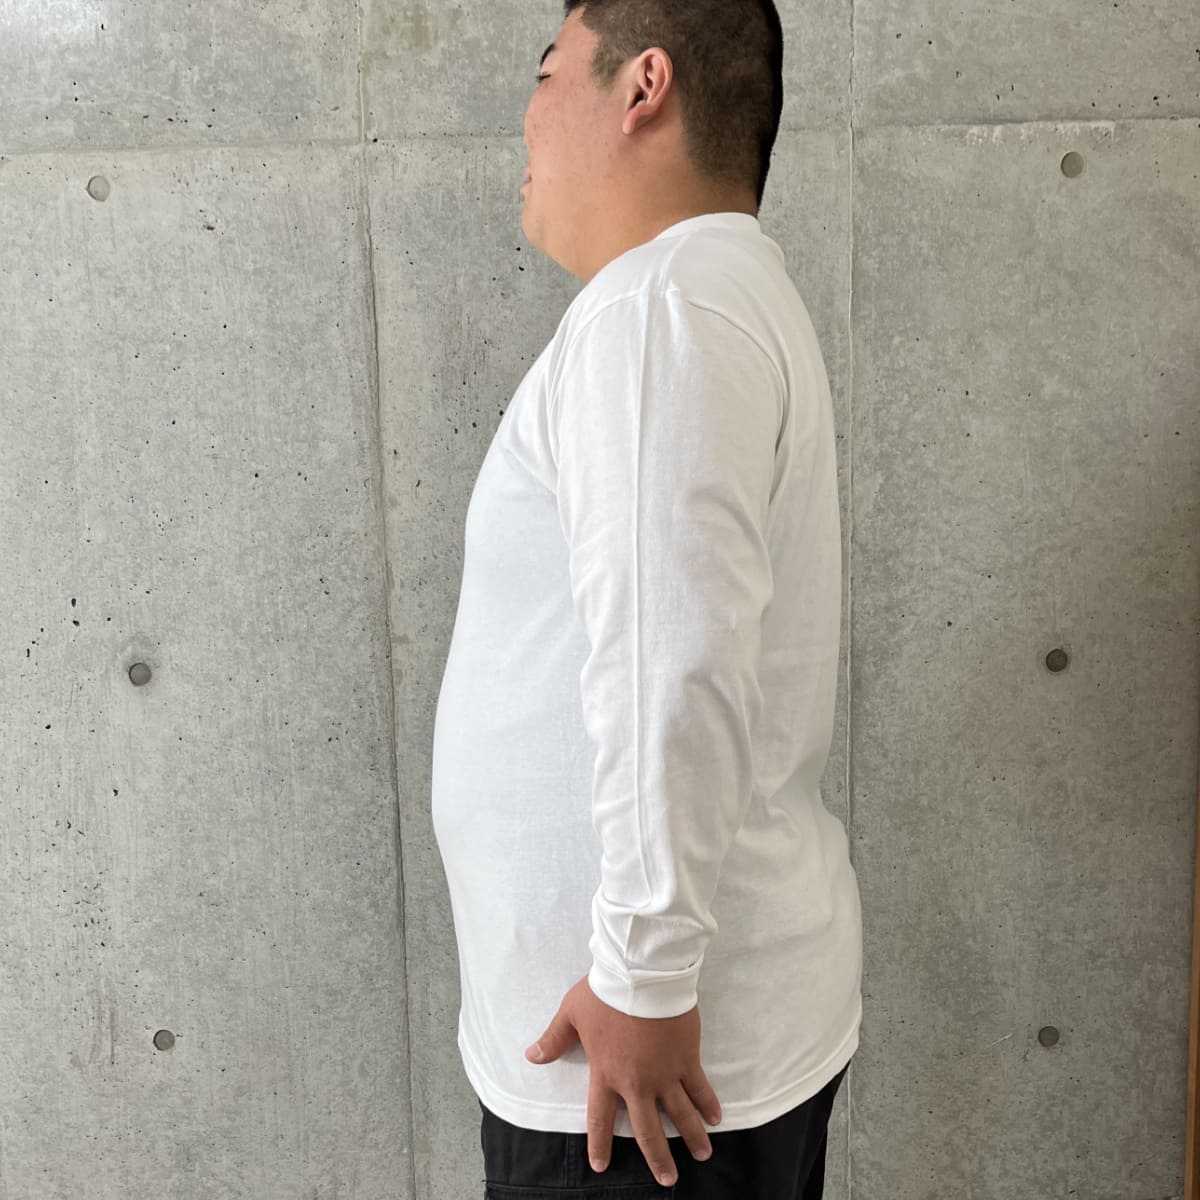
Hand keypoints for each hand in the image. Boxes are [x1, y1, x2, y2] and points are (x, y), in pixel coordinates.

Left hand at [525, 974, 722, 1187]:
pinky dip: (708, 1104)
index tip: (601, 1166)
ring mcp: (665, 1074)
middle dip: (658, 1158)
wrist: (641, 975)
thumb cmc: (604, 993)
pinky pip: (699, 1088)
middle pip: (647, 1130)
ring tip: (702, 1155)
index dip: (599, 1144)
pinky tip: (716, 1118)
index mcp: (605, 1074)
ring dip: (692, 1137)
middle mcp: (636, 1083)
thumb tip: (531, 1056)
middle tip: (667, 1179)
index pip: (599, 1118)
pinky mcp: (687, 1059)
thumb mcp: (572, 1013)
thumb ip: (554, 1039)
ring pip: (680, 1114)